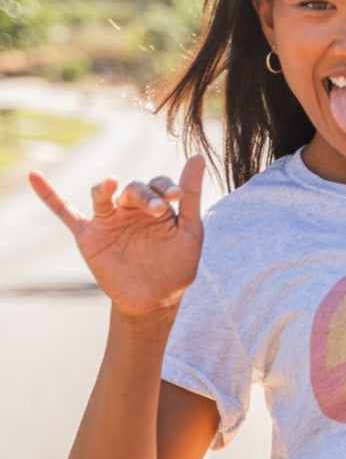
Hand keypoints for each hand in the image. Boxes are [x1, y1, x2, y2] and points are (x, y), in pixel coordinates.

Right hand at [29, 156, 204, 317]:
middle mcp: (131, 209)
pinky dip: (50, 196)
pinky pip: (65, 212)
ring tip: (111, 185)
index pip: (158, 185)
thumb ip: (191, 196)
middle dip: (144, 196)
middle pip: (133, 189)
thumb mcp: (189, 231)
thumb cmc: (177, 266)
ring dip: (106, 188)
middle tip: (158, 211)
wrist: (155, 300)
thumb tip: (198, 158)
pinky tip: (35, 176)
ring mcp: (109, 221)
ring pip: (102, 195)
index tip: (177, 196)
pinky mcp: (89, 236)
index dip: (166, 187)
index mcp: (156, 206)